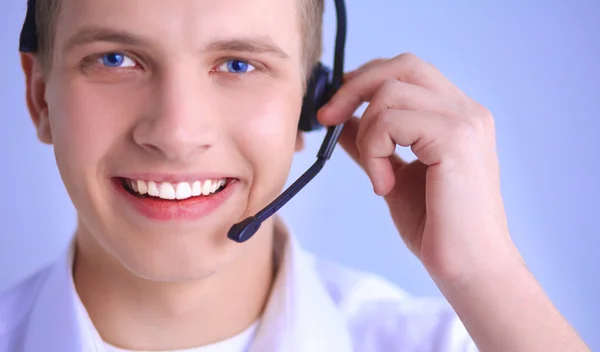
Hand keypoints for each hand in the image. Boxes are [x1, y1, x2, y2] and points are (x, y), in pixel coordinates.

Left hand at [318, 53, 589, 351]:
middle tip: (327, 118)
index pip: (407, 70)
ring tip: (378, 176)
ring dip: (367, 135)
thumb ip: (372, 143)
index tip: (334, 108)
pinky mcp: (456, 140)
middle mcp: (466, 110)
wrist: (470, 269)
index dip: (365, 80)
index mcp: (457, 115)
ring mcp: (465, 121)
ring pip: (389, 93)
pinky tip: (385, 184)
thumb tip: (341, 121)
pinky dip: (374, 150)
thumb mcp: (393, 175)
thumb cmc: (436, 227)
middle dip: (354, 87)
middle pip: (401, 66)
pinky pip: (391, 121)